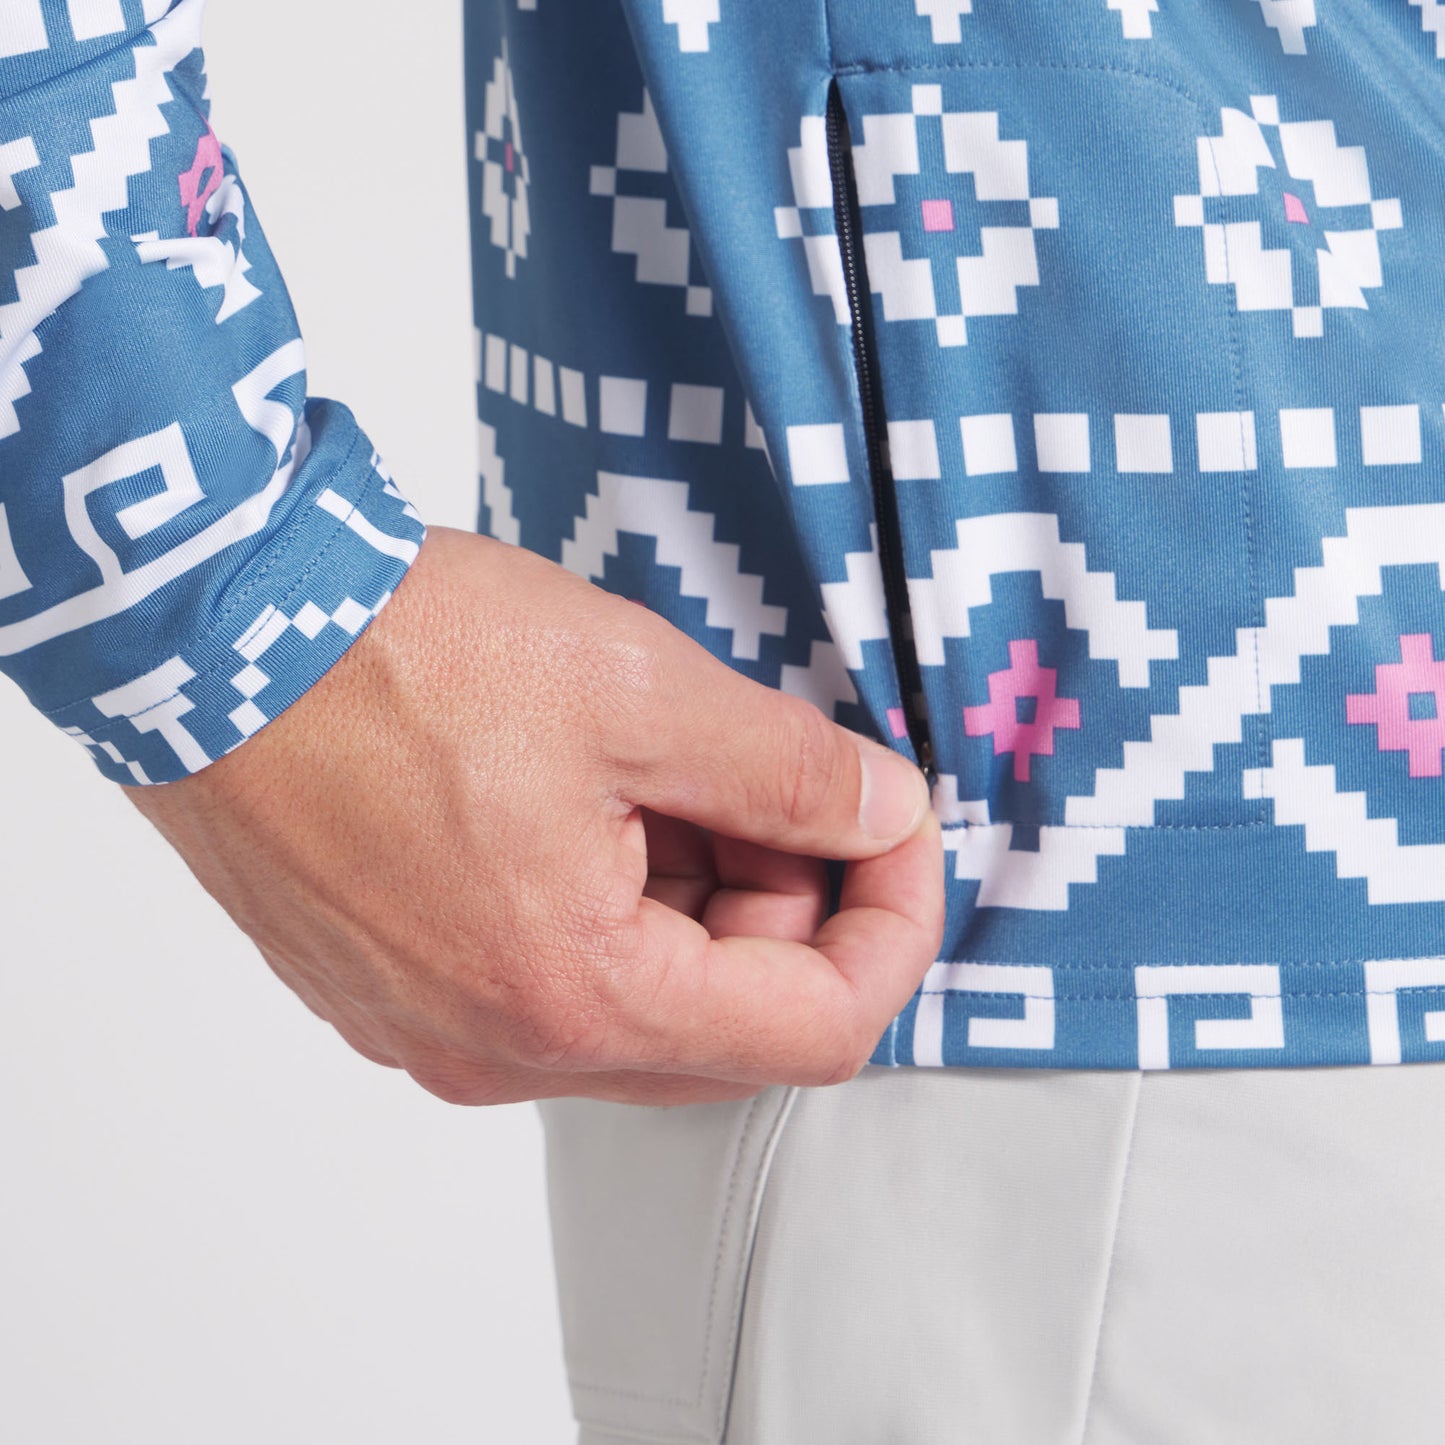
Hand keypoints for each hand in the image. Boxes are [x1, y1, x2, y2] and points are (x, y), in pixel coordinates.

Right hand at [129, 527, 943, 1105]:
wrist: (206, 632)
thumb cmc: (392, 657)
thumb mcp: (638, 691)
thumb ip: (790, 771)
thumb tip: (883, 811)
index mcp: (576, 1000)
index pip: (818, 1027)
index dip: (896, 924)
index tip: (903, 828)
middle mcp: (502, 1048)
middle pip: (728, 1019)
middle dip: (793, 900)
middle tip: (788, 776)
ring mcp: (439, 1024)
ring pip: (642, 998)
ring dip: (701, 894)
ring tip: (677, 763)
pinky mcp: (397, 983)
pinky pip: (555, 976)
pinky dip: (616, 901)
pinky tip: (599, 792)